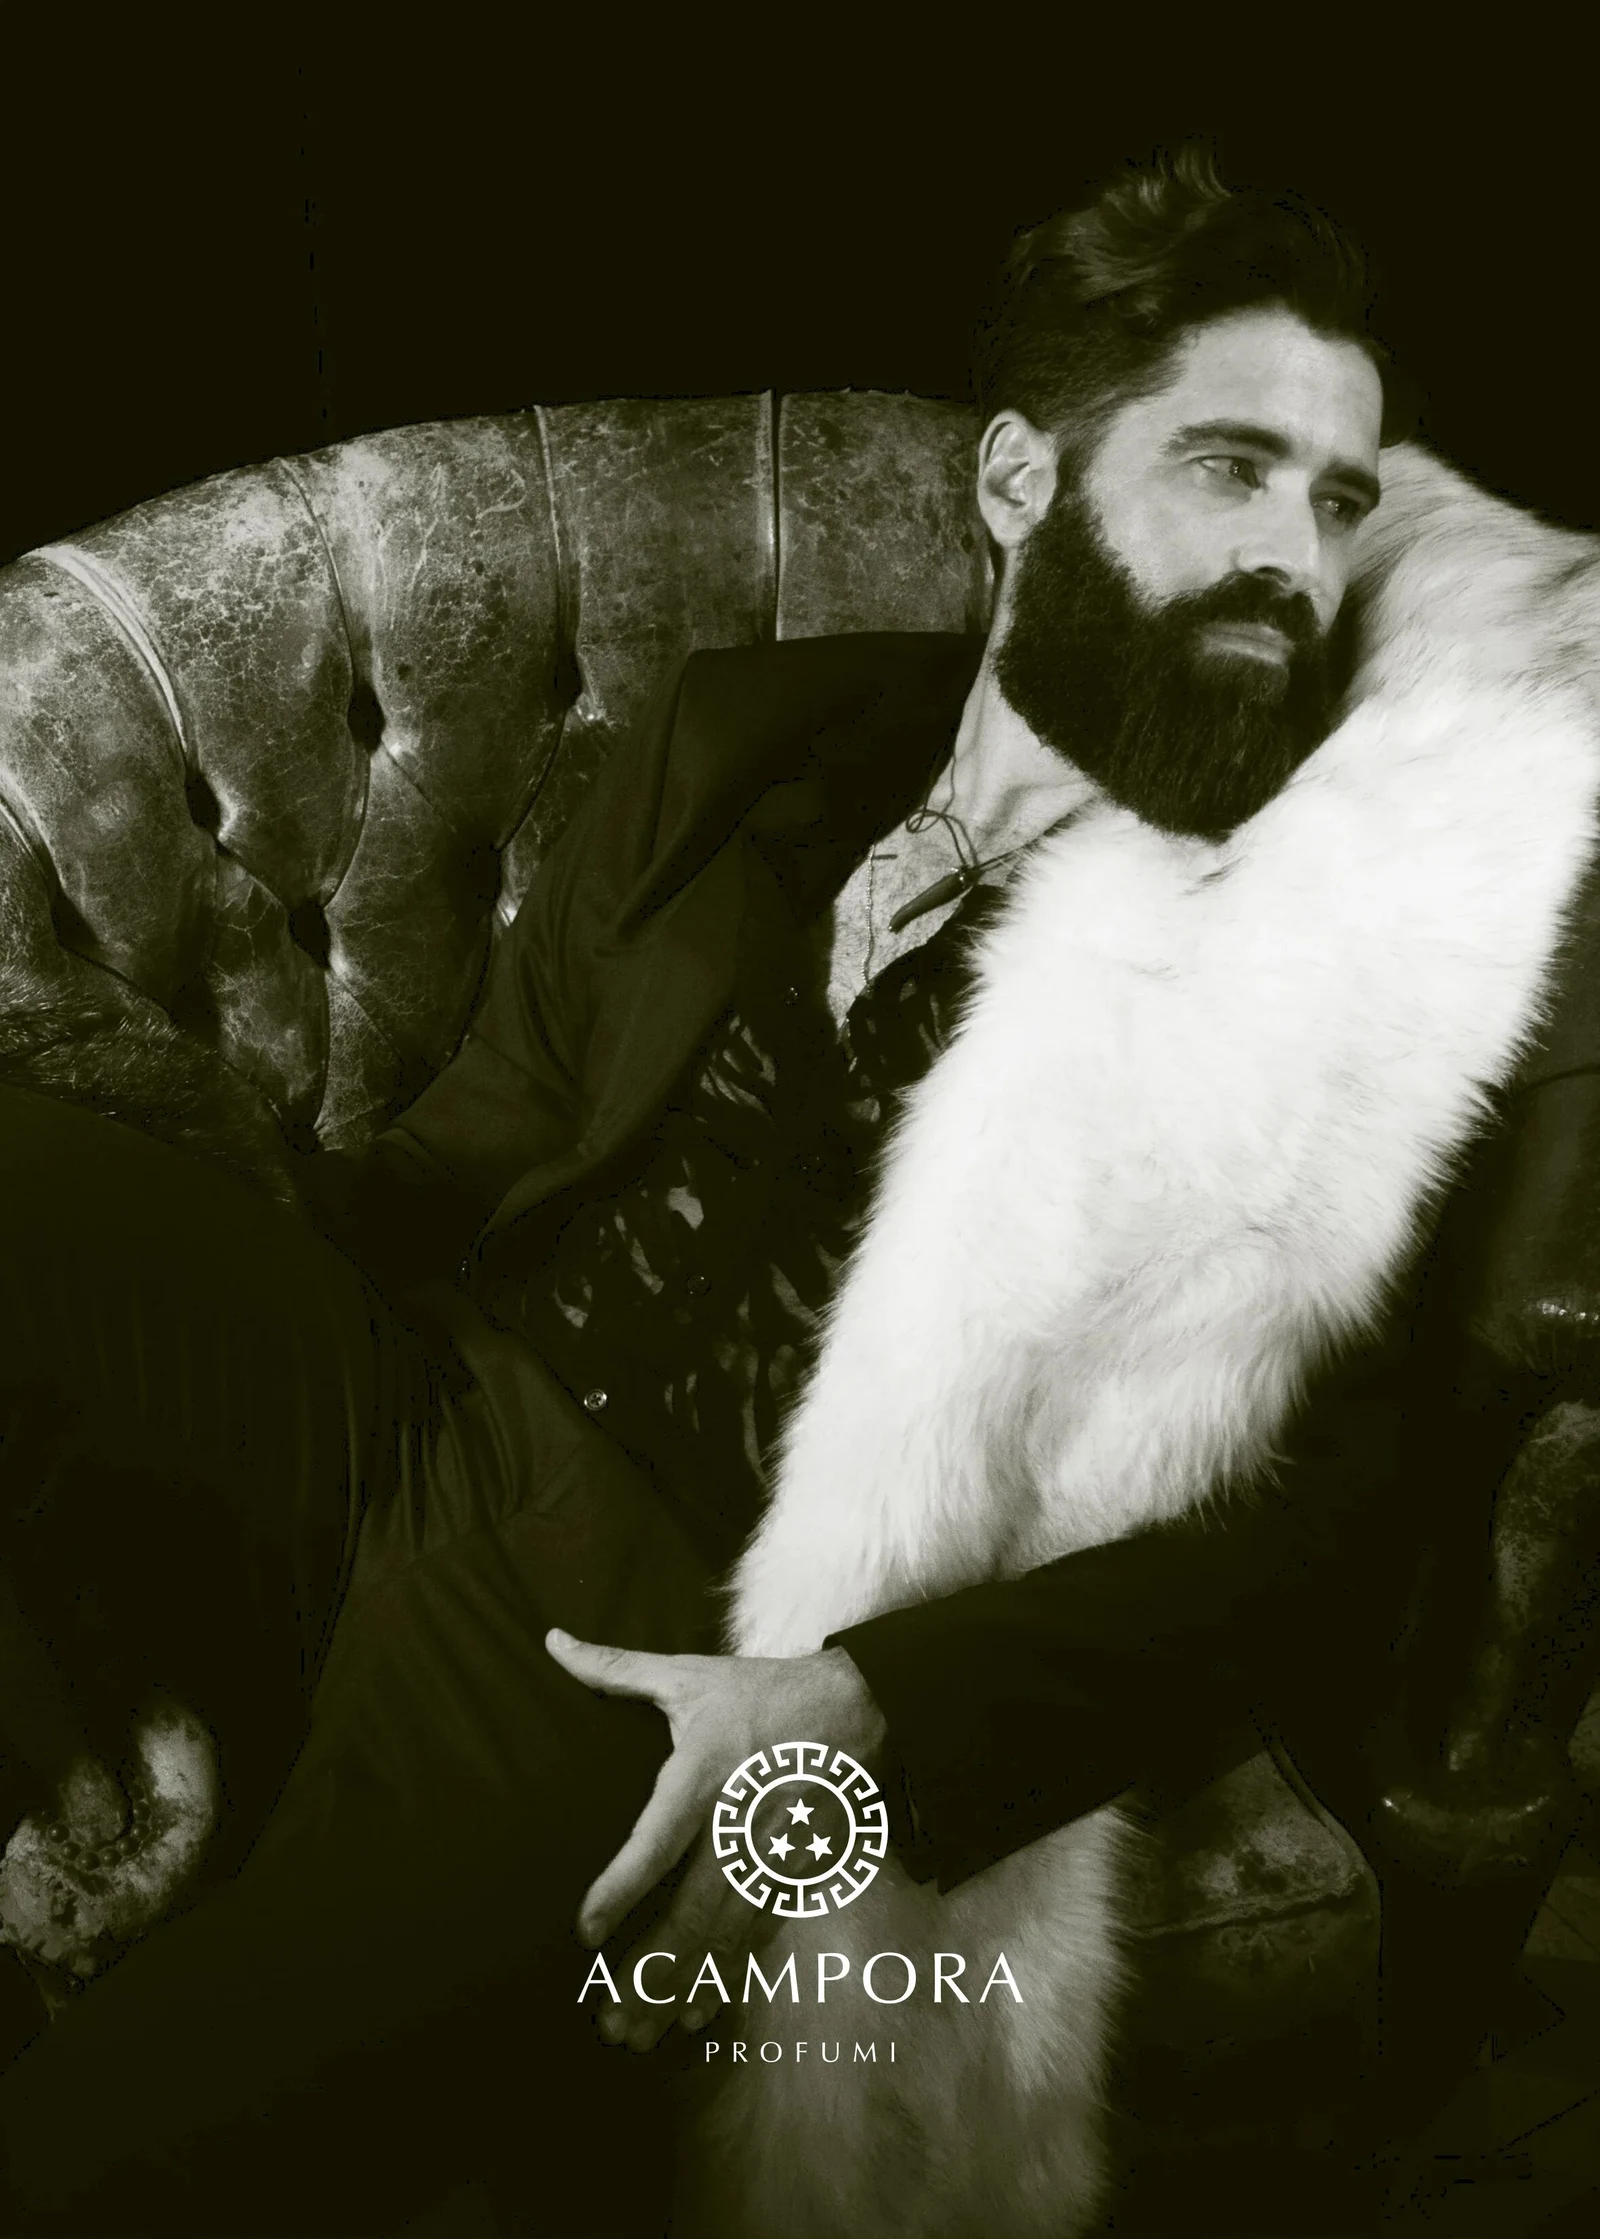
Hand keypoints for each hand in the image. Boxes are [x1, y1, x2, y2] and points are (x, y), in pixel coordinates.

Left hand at [544, 1629, 886, 2051]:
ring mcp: (773, 1856)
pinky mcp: (797, 1873)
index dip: (623, 1889)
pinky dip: (727, 1976)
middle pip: (692, 1912)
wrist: (861, 1709)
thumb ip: (618, 1669)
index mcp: (706, 1775)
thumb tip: (553, 1643)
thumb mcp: (691, 1677)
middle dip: (650, 1973)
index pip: (658, 1841)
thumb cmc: (763, 1693)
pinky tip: (697, 2011)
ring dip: (682, 1989)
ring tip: (638, 2033)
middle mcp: (740, 1824)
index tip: (586, 1934)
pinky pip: (757, 1935)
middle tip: (609, 2024)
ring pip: (723, 1937)